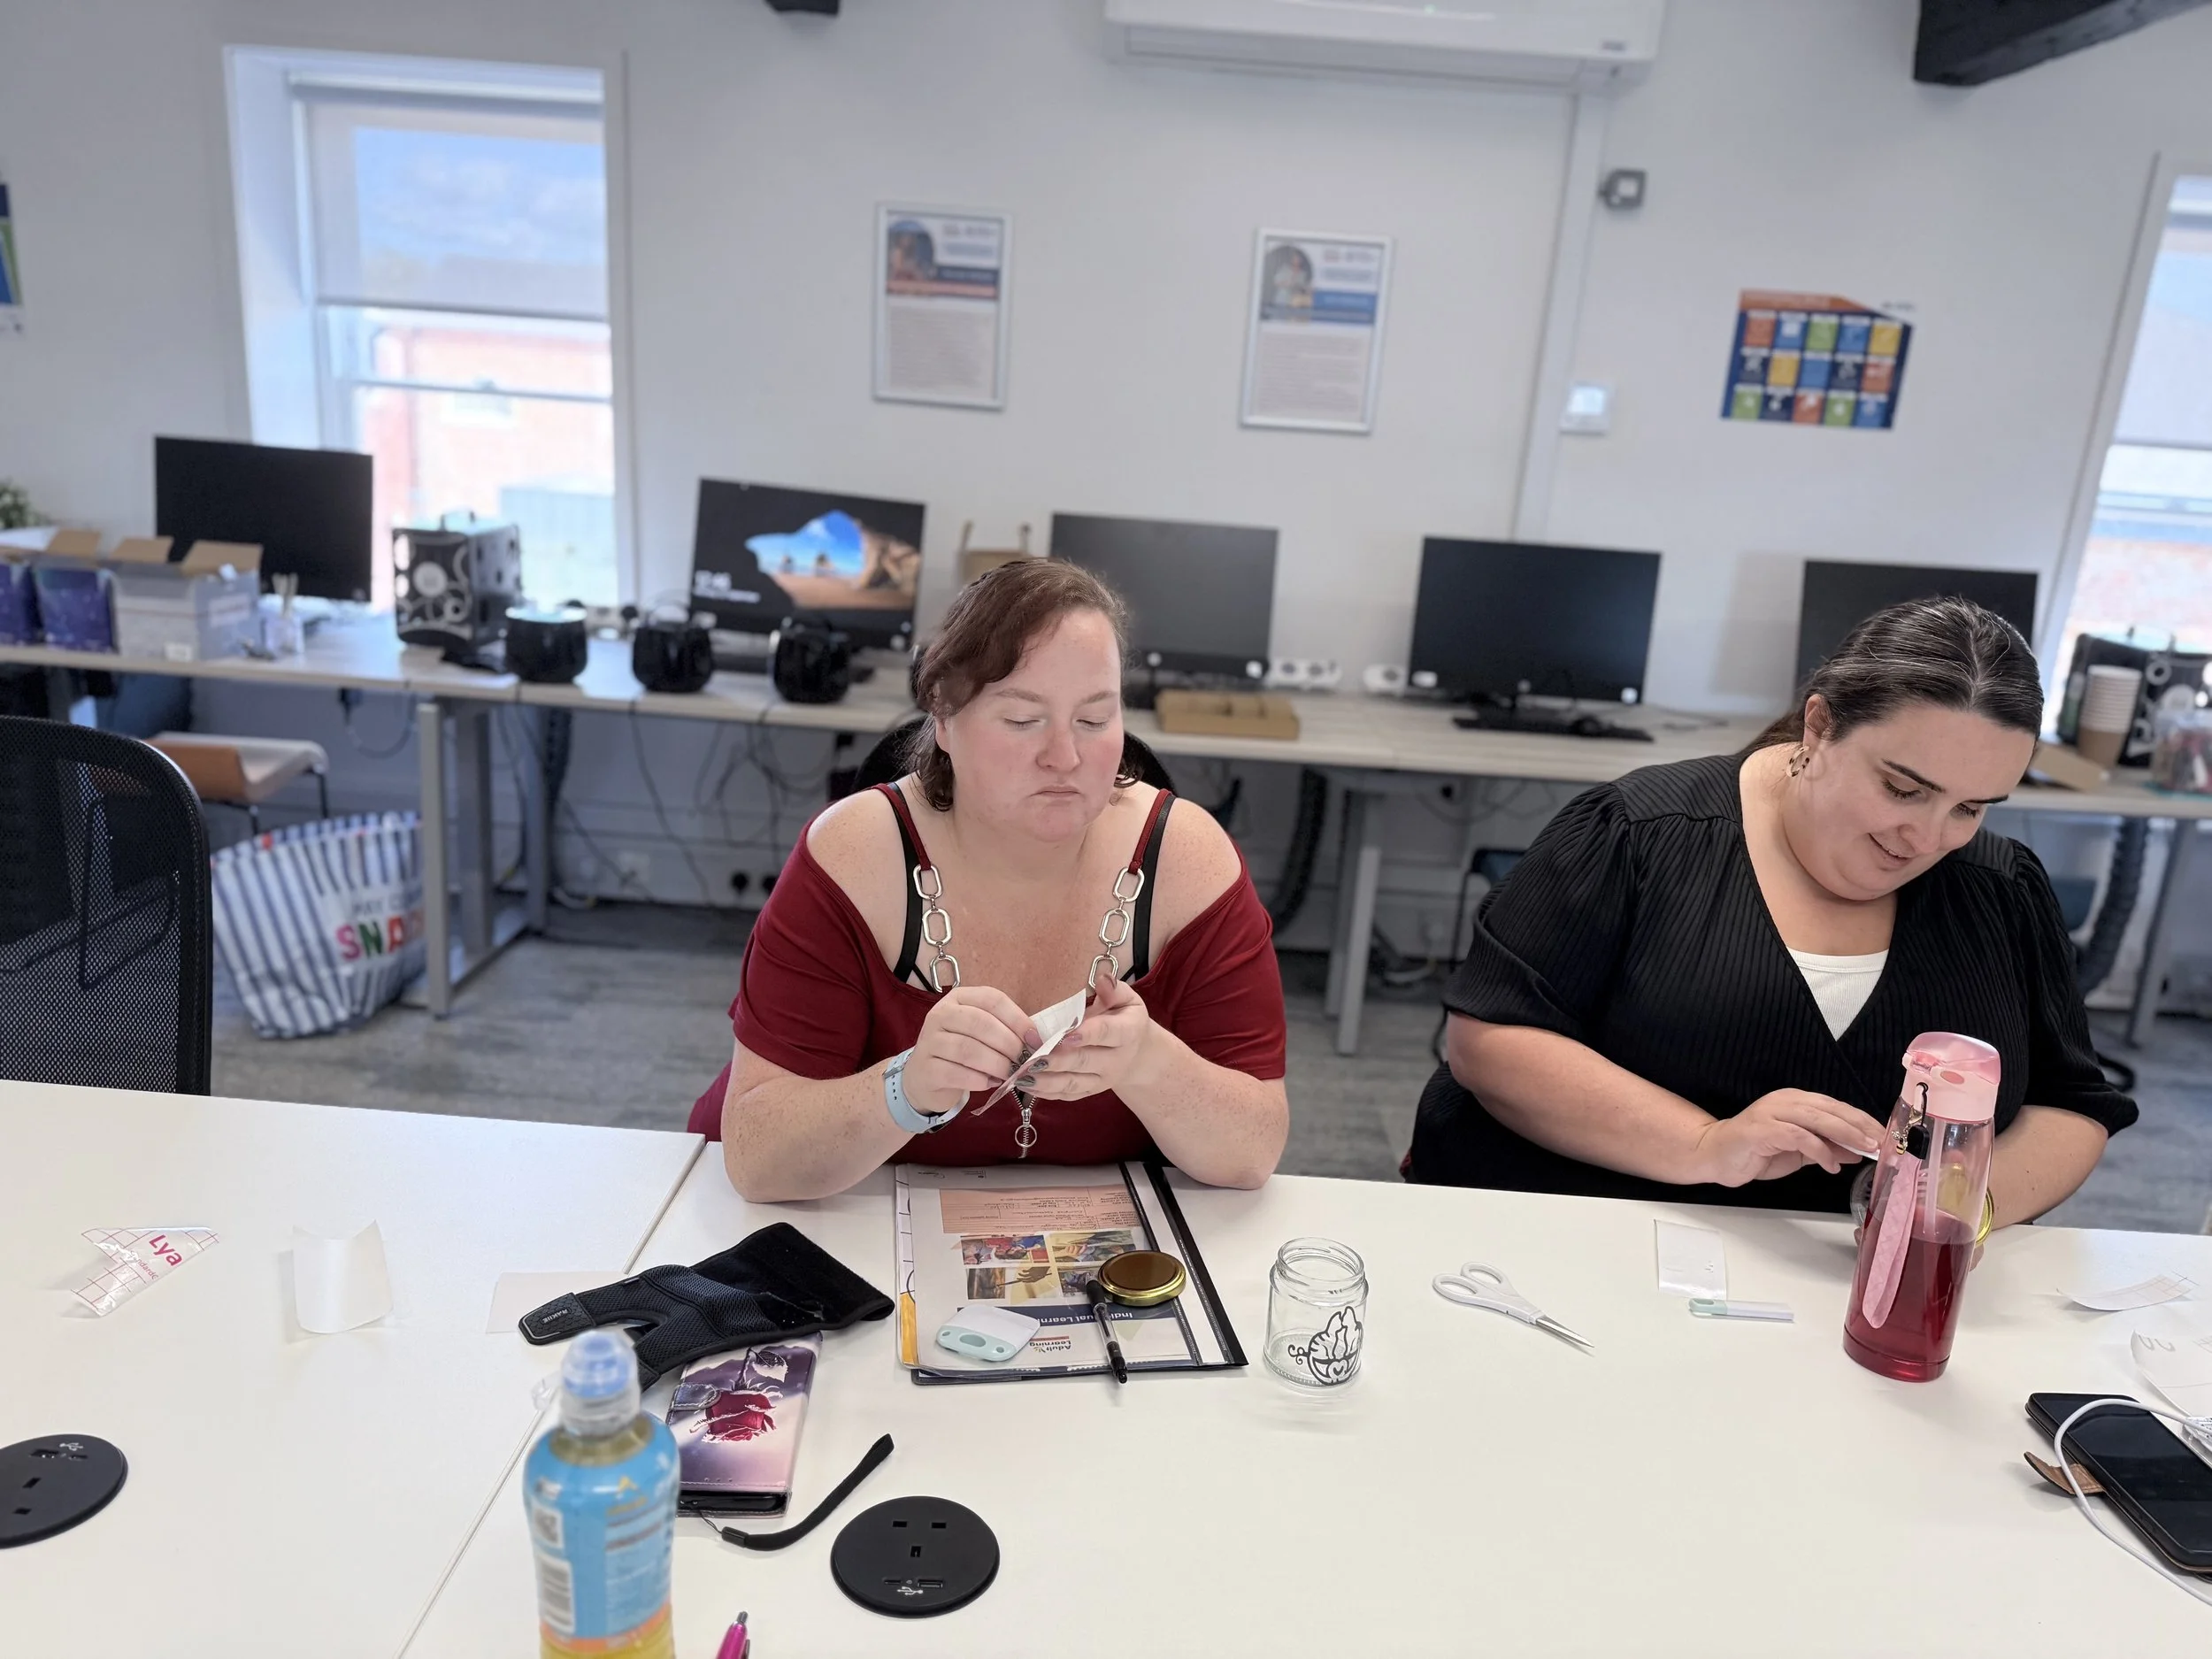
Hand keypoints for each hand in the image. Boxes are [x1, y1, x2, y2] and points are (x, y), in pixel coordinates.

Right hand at [904, 987, 1036, 1117]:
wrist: (925, 1077)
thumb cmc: (961, 1052)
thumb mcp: (979, 1033)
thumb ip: (1004, 1030)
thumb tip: (1035, 1041)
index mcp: (958, 998)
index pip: (992, 999)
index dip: (1017, 1018)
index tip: (1035, 1040)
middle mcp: (940, 1014)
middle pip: (981, 1023)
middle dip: (1009, 1044)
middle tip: (1023, 1061)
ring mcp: (929, 1041)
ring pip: (968, 1050)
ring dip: (996, 1064)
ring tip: (1009, 1074)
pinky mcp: (926, 1068)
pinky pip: (957, 1073)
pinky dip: (979, 1080)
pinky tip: (989, 1083)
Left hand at [1025, 975, 1155, 1101]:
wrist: (1137, 1052)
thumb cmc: (1124, 1017)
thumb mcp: (1126, 999)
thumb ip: (1113, 990)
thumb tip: (1103, 979)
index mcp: (1127, 1033)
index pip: (1106, 1033)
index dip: (1086, 1034)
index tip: (1065, 1035)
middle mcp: (1116, 1060)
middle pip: (1084, 1061)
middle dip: (1056, 1059)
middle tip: (1031, 1056)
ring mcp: (1102, 1079)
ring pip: (1072, 1083)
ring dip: (1046, 1080)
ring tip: (1021, 1074)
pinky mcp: (1090, 1091)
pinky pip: (1067, 1094)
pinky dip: (1046, 1092)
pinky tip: (1025, 1084)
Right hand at [1692, 1089, 1884, 1187]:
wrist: (1715, 1155)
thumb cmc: (1755, 1152)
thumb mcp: (1799, 1152)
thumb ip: (1827, 1148)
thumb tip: (1858, 1151)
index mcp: (1795, 1101)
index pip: (1836, 1106)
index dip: (1862, 1119)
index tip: (1883, 1136)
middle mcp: (1785, 1101)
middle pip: (1831, 1109)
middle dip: (1860, 1126)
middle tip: (1881, 1143)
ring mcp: (1772, 1112)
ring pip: (1818, 1119)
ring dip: (1846, 1134)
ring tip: (1865, 1150)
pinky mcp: (1762, 1129)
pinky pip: (1799, 1137)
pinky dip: (1819, 1151)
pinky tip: (1831, 1165)